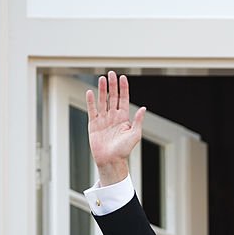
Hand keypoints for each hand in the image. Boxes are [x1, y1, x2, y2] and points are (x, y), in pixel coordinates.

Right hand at [85, 71, 146, 185]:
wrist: (111, 161)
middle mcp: (113, 117)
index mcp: (124, 118)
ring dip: (102, 90)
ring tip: (102, 78)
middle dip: (112, 85)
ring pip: (102, 101)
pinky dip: (90, 101)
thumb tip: (143, 108)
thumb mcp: (135, 135)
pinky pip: (92, 110)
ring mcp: (103, 119)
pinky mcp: (93, 124)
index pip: (123, 99)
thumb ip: (138, 121)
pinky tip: (90, 92)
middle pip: (112, 97)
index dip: (123, 89)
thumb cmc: (124, 150)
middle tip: (111, 73)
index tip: (123, 78)